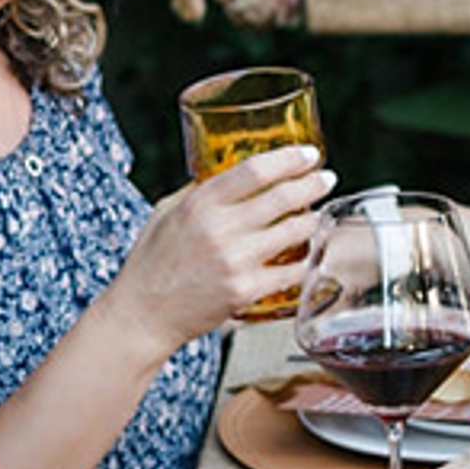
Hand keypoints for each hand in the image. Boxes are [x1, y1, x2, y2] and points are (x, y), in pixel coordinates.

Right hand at [112, 143, 331, 341]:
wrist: (144, 314)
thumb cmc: (152, 263)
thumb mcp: (168, 212)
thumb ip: (200, 191)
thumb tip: (231, 172)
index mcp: (200, 204)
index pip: (255, 170)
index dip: (289, 159)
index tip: (308, 154)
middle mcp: (220, 230)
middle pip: (283, 197)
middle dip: (312, 185)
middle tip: (325, 180)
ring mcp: (236, 261)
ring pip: (294, 232)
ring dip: (313, 221)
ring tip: (319, 216)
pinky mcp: (246, 291)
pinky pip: (290, 271)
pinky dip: (305, 261)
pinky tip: (310, 254)